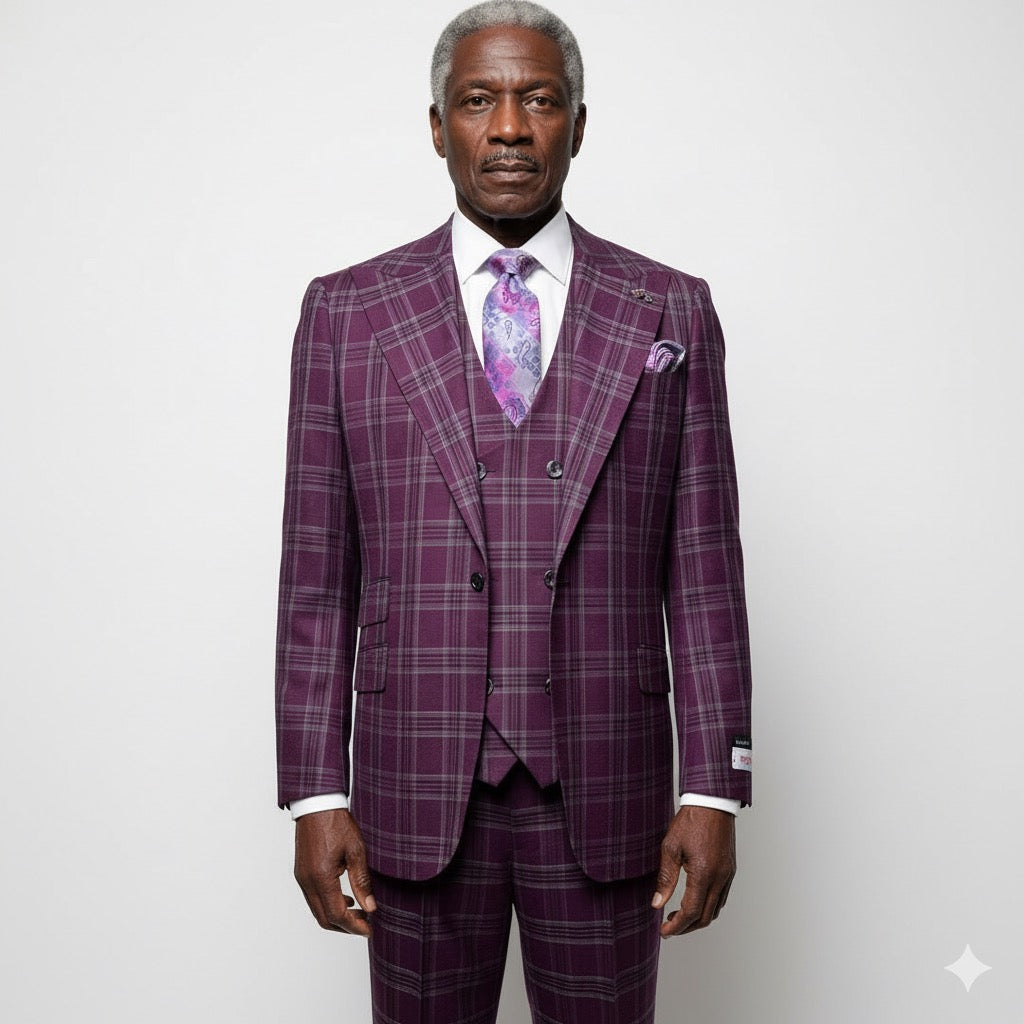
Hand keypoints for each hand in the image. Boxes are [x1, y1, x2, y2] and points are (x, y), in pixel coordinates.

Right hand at [294, 808, 375, 936]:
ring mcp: (302, 878)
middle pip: (324, 919)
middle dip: (345, 927)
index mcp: (321, 877)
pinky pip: (313, 898)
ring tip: (358, 912)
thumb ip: (362, 882)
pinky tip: (344, 897)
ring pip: (317, 911)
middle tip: (365, 924)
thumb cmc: (336, 823)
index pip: (336, 914)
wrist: (317, 805)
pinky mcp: (301, 873)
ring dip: (336, 916)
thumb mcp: (356, 850)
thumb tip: (370, 907)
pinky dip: (328, 904)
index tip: (369, 929)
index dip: (354, 926)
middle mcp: (307, 882)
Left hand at [651, 805, 735, 937]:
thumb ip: (665, 878)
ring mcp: (728, 875)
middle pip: (706, 917)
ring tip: (679, 916)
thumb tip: (657, 903)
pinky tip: (695, 900)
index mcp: (704, 874)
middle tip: (669, 927)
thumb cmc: (690, 821)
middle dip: (686, 927)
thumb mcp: (670, 847)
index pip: (691, 912)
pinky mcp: (730, 870)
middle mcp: (720, 878)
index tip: (664, 931)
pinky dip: (709, 906)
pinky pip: (722, 897)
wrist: (712, 803)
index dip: (676, 926)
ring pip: (716, 910)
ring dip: (698, 918)